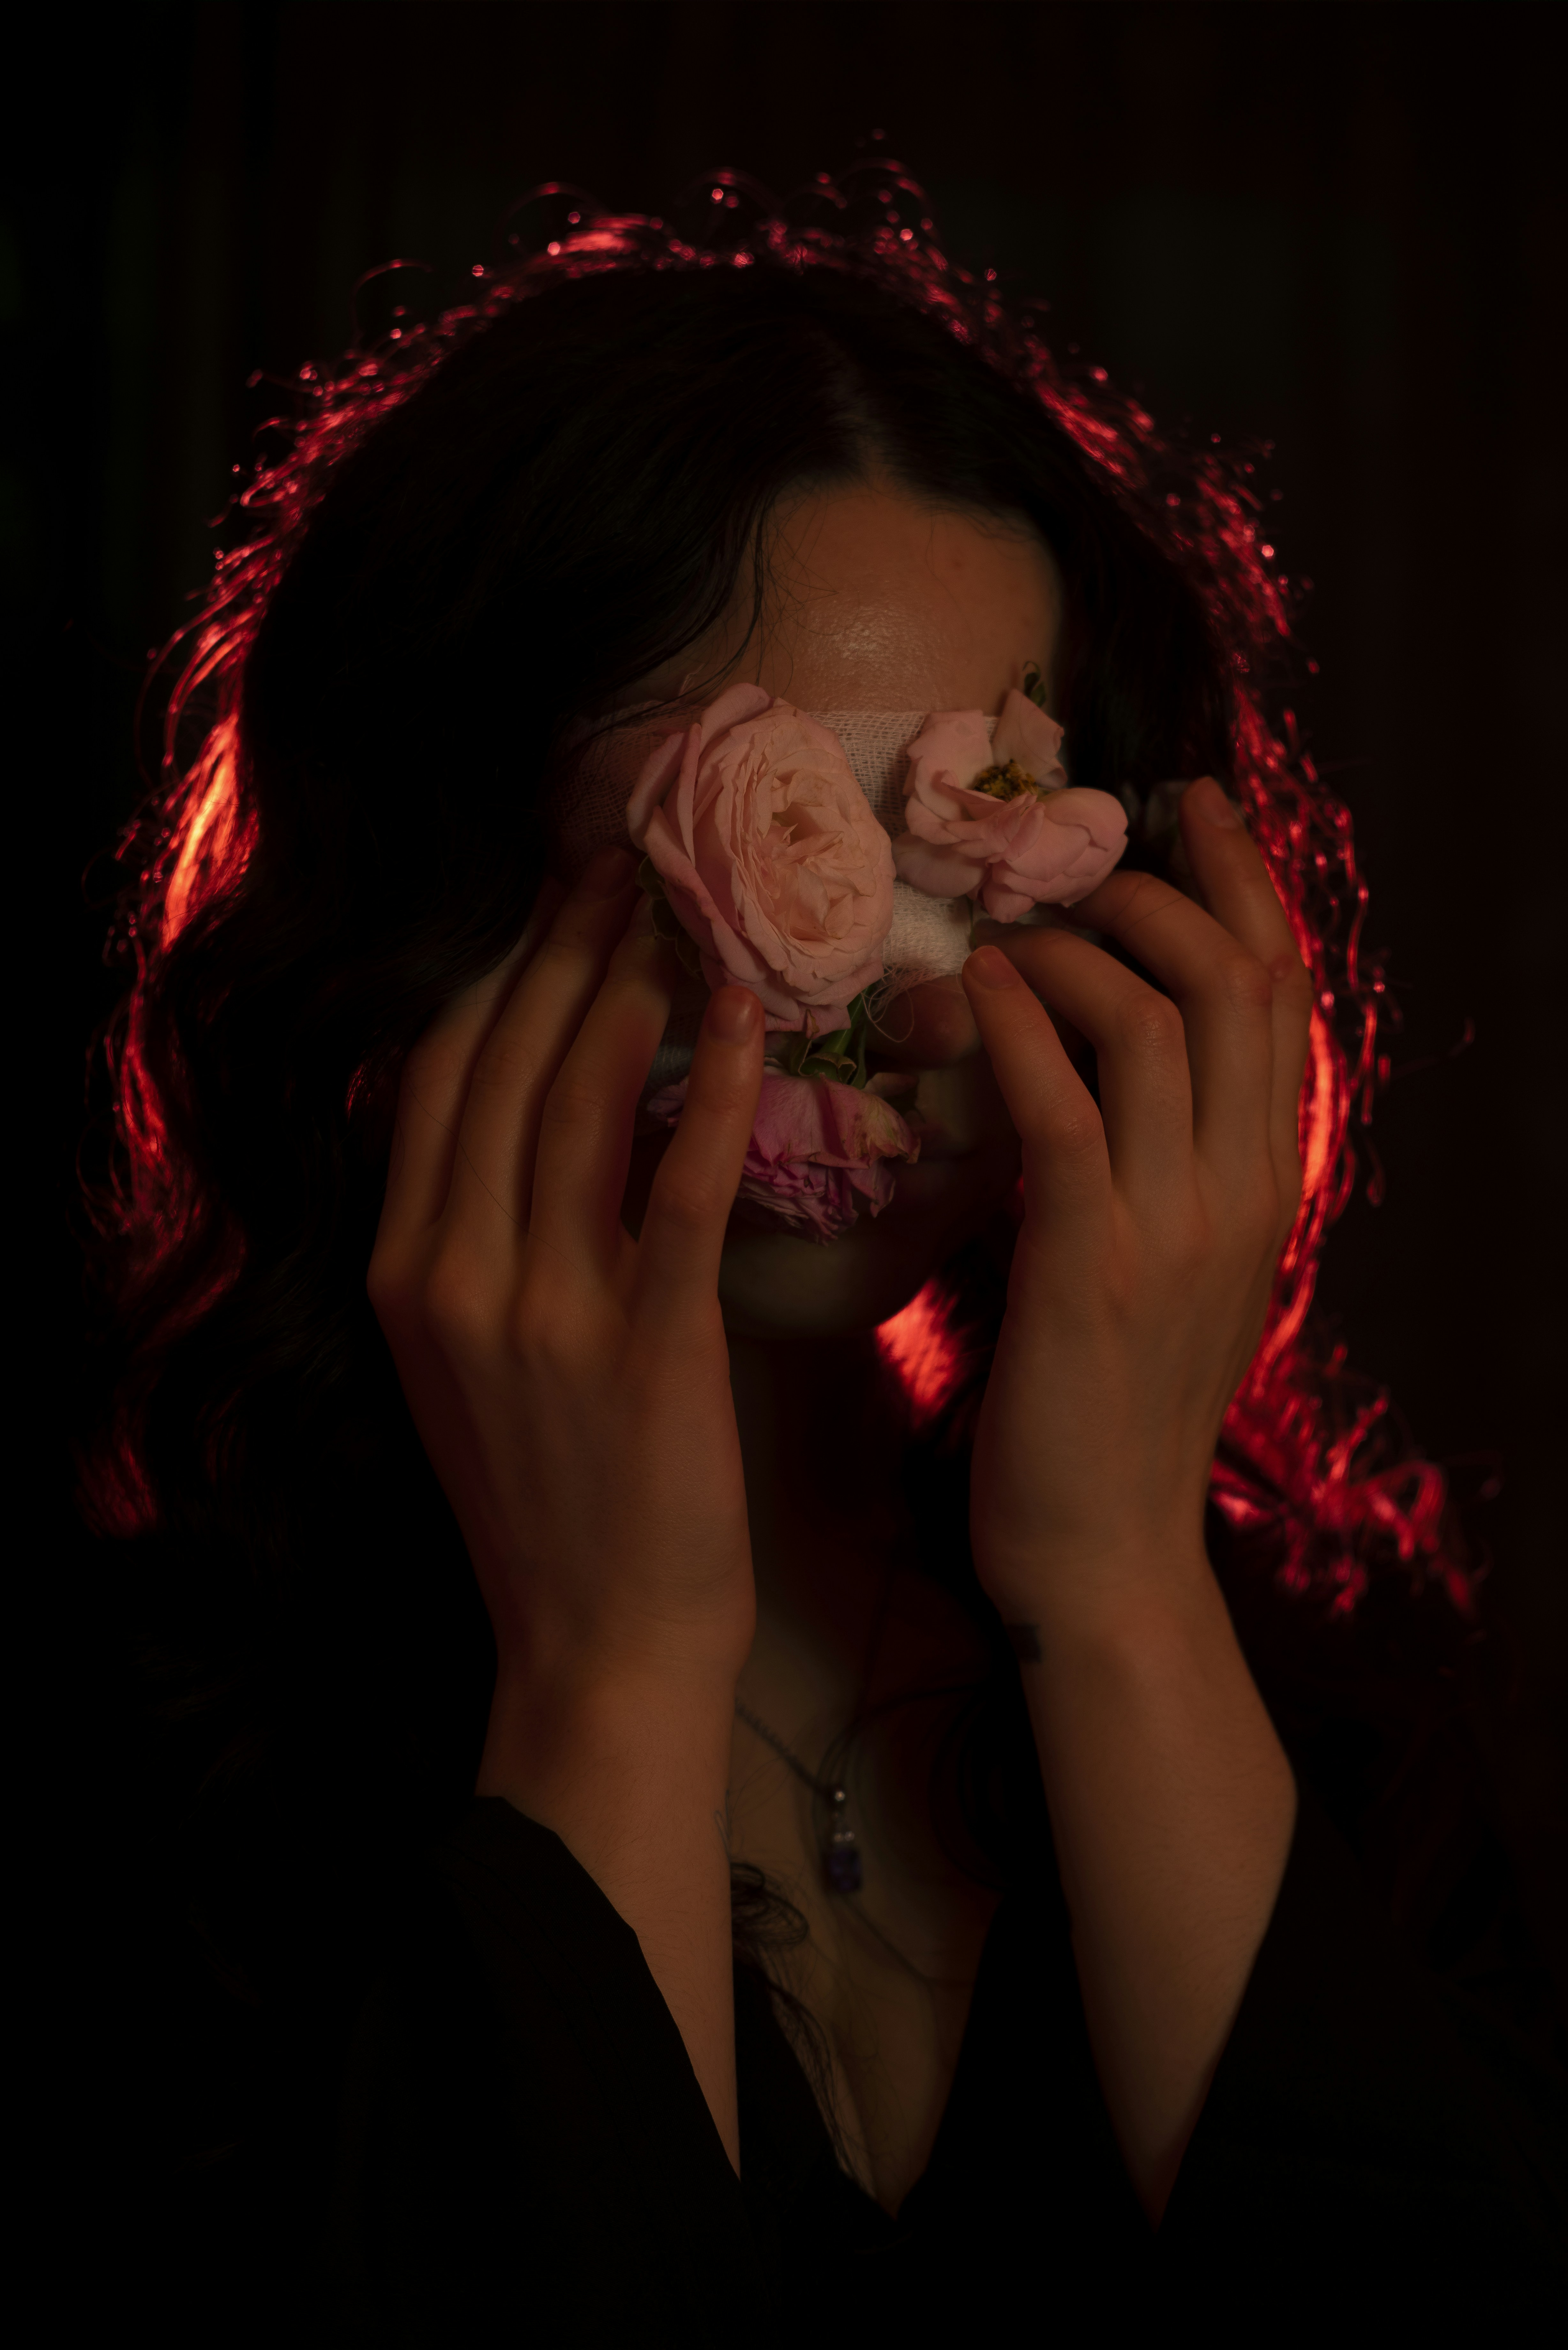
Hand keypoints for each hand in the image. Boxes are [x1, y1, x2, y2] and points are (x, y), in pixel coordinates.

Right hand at [367, 846, 765, 1716]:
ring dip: (631, 993)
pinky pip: (677, 1186)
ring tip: (682, 913)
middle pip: (504, 1070)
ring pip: (578, 1107)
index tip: (551, 902)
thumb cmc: (553, 1502)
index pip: (439, 1081)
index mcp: (407, 1273)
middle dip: (562, 953)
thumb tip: (525, 1107)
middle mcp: (455, 1276)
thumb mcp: (472, 1363)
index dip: (498, 975)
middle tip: (623, 867)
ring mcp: (542, 1309)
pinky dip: (713, 1093)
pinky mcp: (643, 1342)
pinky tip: (750, 1018)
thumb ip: (479, 1239)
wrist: (598, 1646)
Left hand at [960, 777, 1313, 1625]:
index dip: (1244, 886)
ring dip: (1076, 954)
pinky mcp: (1092, 1264)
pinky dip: (1025, 1031)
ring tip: (1006, 945)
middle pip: (1238, 982)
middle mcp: (1242, 1188)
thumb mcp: (1167, 1269)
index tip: (1194, 809)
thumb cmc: (1110, 1411)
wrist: (1102, 1554)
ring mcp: (1177, 1225)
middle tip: (1078, 875)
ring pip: (1161, 1024)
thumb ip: (1162, 1166)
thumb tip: (1113, 1064)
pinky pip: (1070, 1110)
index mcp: (1265, 1183)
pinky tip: (981, 992)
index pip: (1282, 997)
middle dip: (1162, 893)